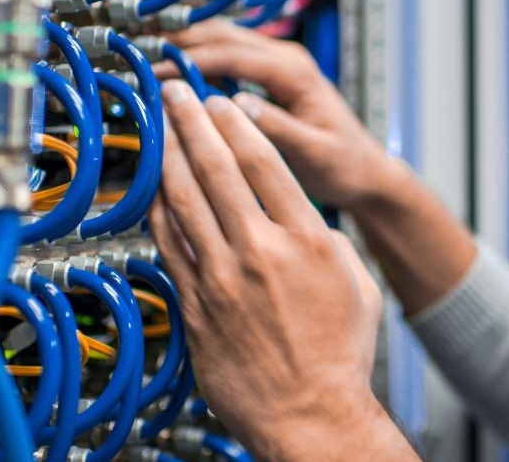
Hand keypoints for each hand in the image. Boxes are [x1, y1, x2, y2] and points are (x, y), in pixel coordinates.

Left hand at [150, 80, 400, 459]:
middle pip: (219, 168)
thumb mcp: (355, 284)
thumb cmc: (338, 358)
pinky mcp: (196, 303)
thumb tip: (303, 219)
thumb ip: (326, 240)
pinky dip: (158, 208)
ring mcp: (223, 277)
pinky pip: (168, 243)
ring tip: (158, 126)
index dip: (237, 123)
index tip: (222, 102)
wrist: (311, 415)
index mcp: (308, 239)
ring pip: (185, 198)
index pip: (265, 161)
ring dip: (169, 154)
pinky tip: (153, 187)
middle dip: (193, 122)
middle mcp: (262, 251)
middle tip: (177, 93)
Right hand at [159, 20, 398, 209]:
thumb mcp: (314, 153)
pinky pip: (229, 58)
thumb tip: (237, 107)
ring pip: (223, 40)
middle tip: (140, 59)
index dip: (190, 60)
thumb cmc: (345, 164)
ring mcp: (279, 64)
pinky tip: (175, 74)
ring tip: (147, 60)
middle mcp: (287, 59)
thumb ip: (278, 129)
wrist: (365, 170)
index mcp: (295, 72)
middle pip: (223, 36)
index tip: (157, 73)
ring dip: (187, 46)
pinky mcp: (271, 76)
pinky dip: (200, 59)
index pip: (232, 54)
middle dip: (180, 43)